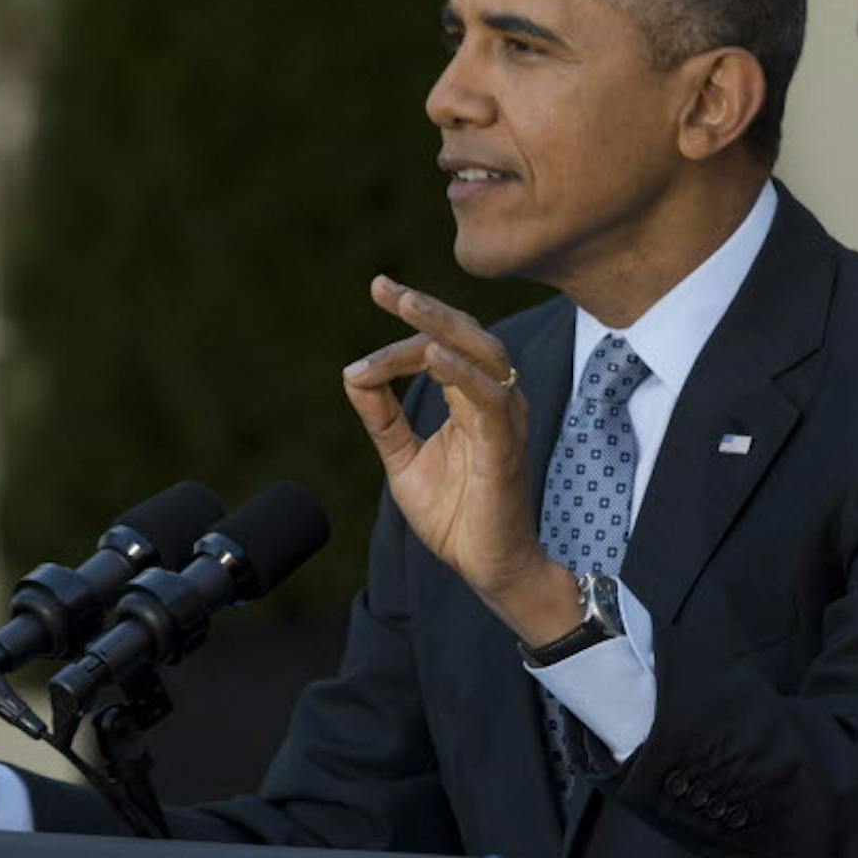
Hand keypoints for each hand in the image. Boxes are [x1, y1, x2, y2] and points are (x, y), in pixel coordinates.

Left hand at [342, 275, 578, 642]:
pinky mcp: (505, 448)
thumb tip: (352, 375)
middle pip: (467, 337)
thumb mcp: (403, 460)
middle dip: (426, 309)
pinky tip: (433, 358)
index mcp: (471, 402)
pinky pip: (490, 400)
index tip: (376, 294)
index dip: (406, 326)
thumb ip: (382, 418)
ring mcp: (504, 423)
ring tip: (406, 304)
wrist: (488, 569)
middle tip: (386, 288)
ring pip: (482, 355)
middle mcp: (494, 402)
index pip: (441, 346)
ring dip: (443, 327)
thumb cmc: (456, 517)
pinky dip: (462, 374)